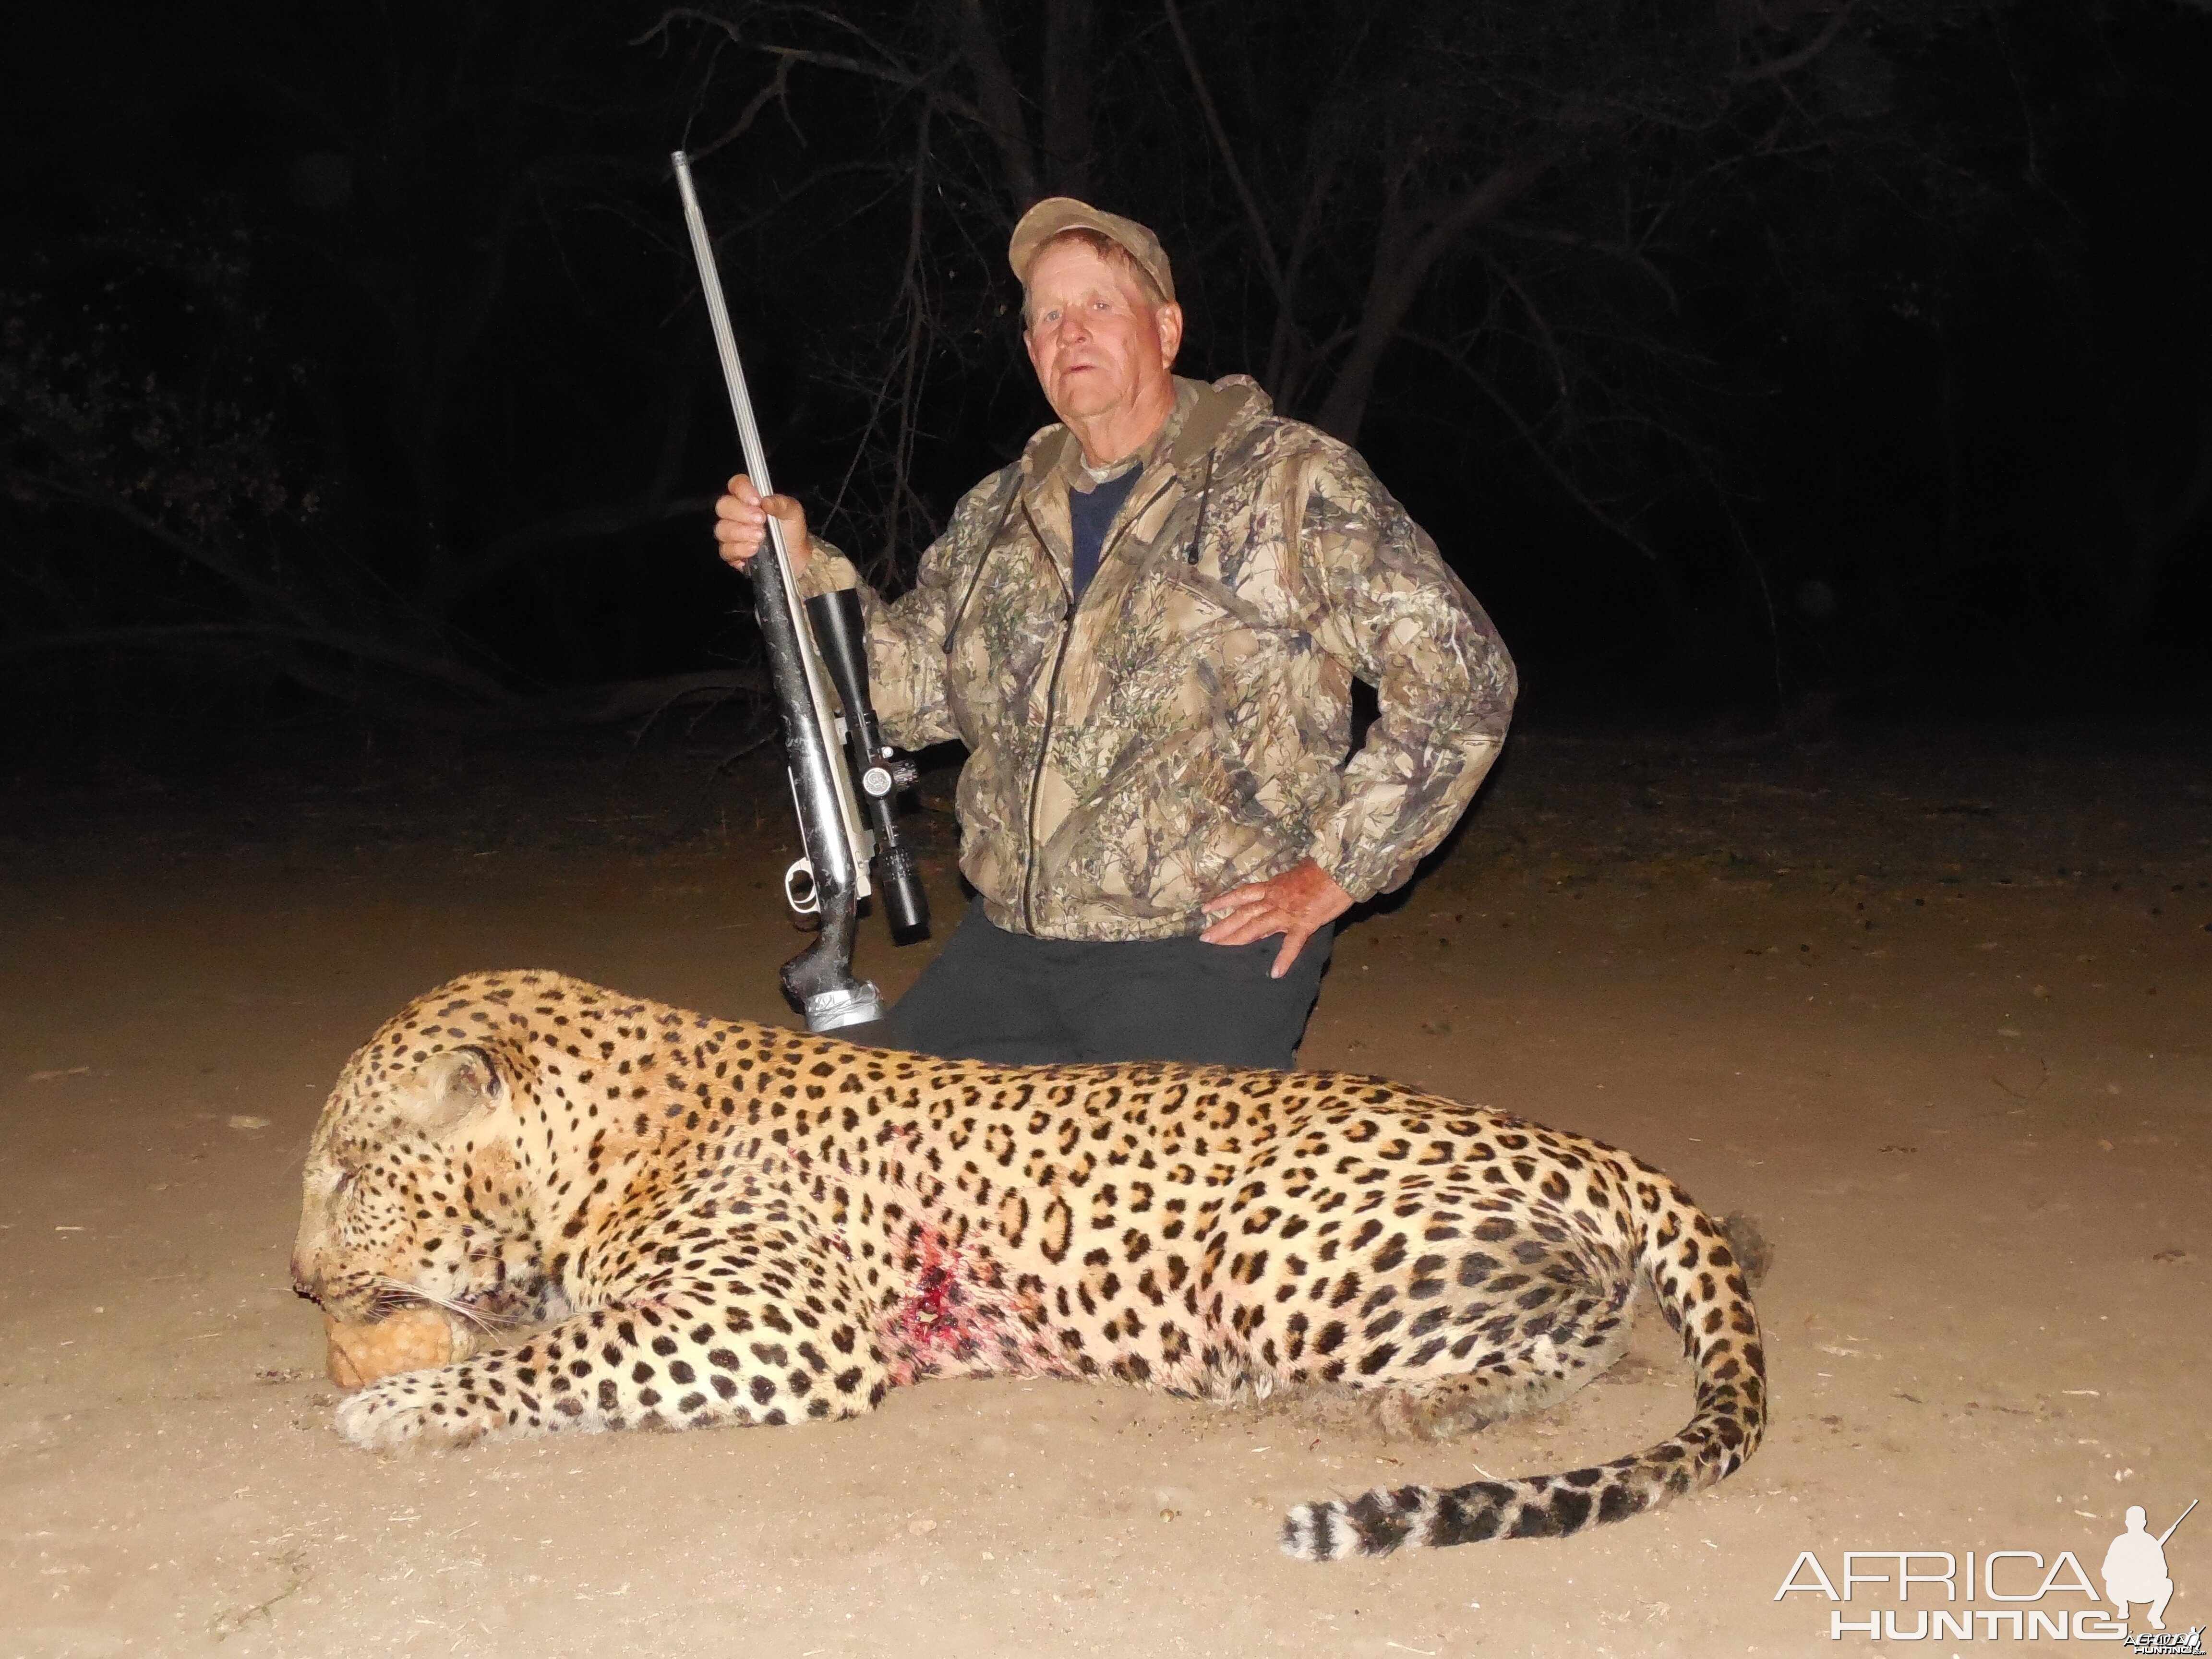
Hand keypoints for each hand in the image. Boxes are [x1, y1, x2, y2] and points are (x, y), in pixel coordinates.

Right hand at [713, 474, 811, 577]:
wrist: (795, 555)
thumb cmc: (790, 530)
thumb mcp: (793, 512)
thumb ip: (782, 504)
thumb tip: (767, 502)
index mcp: (749, 497)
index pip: (736, 485)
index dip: (743, 490)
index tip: (757, 501)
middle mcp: (736, 513)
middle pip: (724, 506)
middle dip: (742, 513)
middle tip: (761, 520)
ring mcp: (731, 533)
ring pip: (722, 528)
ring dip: (742, 532)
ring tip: (760, 537)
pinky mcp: (731, 552)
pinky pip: (726, 550)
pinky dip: (740, 550)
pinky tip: (754, 550)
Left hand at [1200, 859, 1353, 978]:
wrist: (1341, 868)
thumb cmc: (1322, 869)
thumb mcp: (1296, 873)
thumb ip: (1284, 885)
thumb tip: (1277, 887)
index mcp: (1273, 887)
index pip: (1242, 895)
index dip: (1223, 902)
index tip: (1205, 910)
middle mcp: (1274, 900)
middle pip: (1242, 914)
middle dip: (1222, 926)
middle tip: (1203, 938)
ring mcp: (1287, 913)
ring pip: (1256, 927)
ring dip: (1237, 939)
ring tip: (1219, 950)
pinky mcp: (1304, 924)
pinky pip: (1292, 944)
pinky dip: (1284, 958)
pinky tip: (1275, 973)